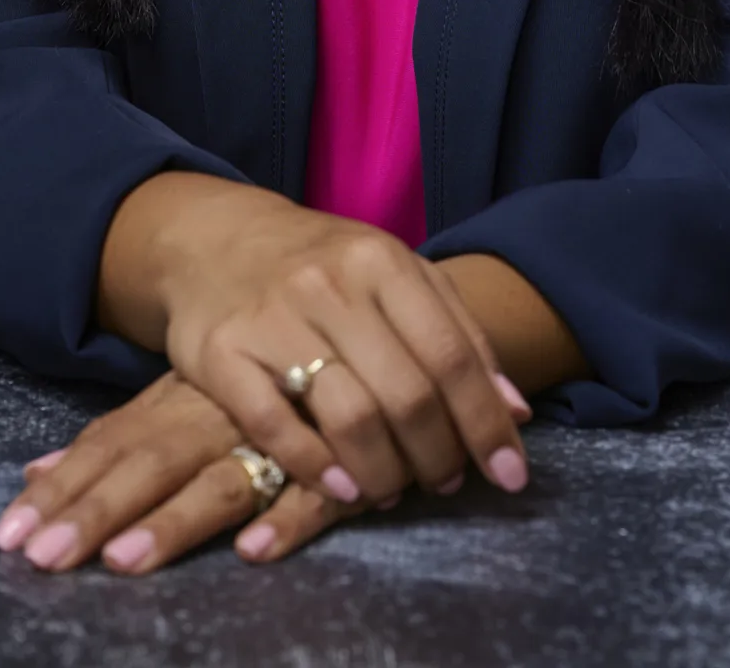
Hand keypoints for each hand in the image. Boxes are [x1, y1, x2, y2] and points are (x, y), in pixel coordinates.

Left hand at [0, 370, 355, 572]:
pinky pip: (313, 493)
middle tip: (44, 559)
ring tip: (125, 560)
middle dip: (96, 512)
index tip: (9, 535)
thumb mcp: (184, 392)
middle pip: (149, 464)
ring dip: (175, 522)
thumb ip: (122, 434)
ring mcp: (276, 436)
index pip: (109, 444)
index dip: (62, 490)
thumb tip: (32, 475)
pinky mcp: (335, 461)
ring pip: (221, 481)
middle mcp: (216, 416)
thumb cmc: (259, 368)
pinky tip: (253, 551)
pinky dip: (286, 520)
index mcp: (179, 400)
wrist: (358, 316)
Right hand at [98, 175, 532, 509]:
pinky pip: (275, 426)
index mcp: (381, 261)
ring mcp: (273, 318)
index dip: (486, 424)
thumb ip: (456, 333)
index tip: (510, 477)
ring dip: (384, 472)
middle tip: (443, 482)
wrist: (214, 239)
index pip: (451, 355)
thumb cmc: (322, 266)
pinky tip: (341, 488)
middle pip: (407, 394)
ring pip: (349, 416)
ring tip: (393, 490)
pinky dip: (315, 468)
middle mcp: (330, 285)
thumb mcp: (395, 276)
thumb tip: (514, 411)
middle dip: (438, 456)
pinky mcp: (221, 353)